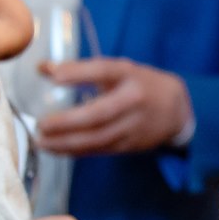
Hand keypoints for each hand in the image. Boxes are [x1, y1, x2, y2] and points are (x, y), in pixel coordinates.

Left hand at [36, 58, 192, 156]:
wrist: (178, 110)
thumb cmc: (140, 84)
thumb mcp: (118, 70)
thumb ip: (81, 70)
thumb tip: (41, 68)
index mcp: (129, 74)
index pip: (104, 70)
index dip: (79, 73)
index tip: (53, 76)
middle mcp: (132, 100)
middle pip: (99, 114)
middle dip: (67, 122)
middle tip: (41, 125)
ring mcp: (133, 125)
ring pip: (97, 138)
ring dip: (66, 142)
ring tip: (42, 142)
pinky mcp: (130, 145)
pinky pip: (100, 150)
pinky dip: (76, 151)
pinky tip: (57, 149)